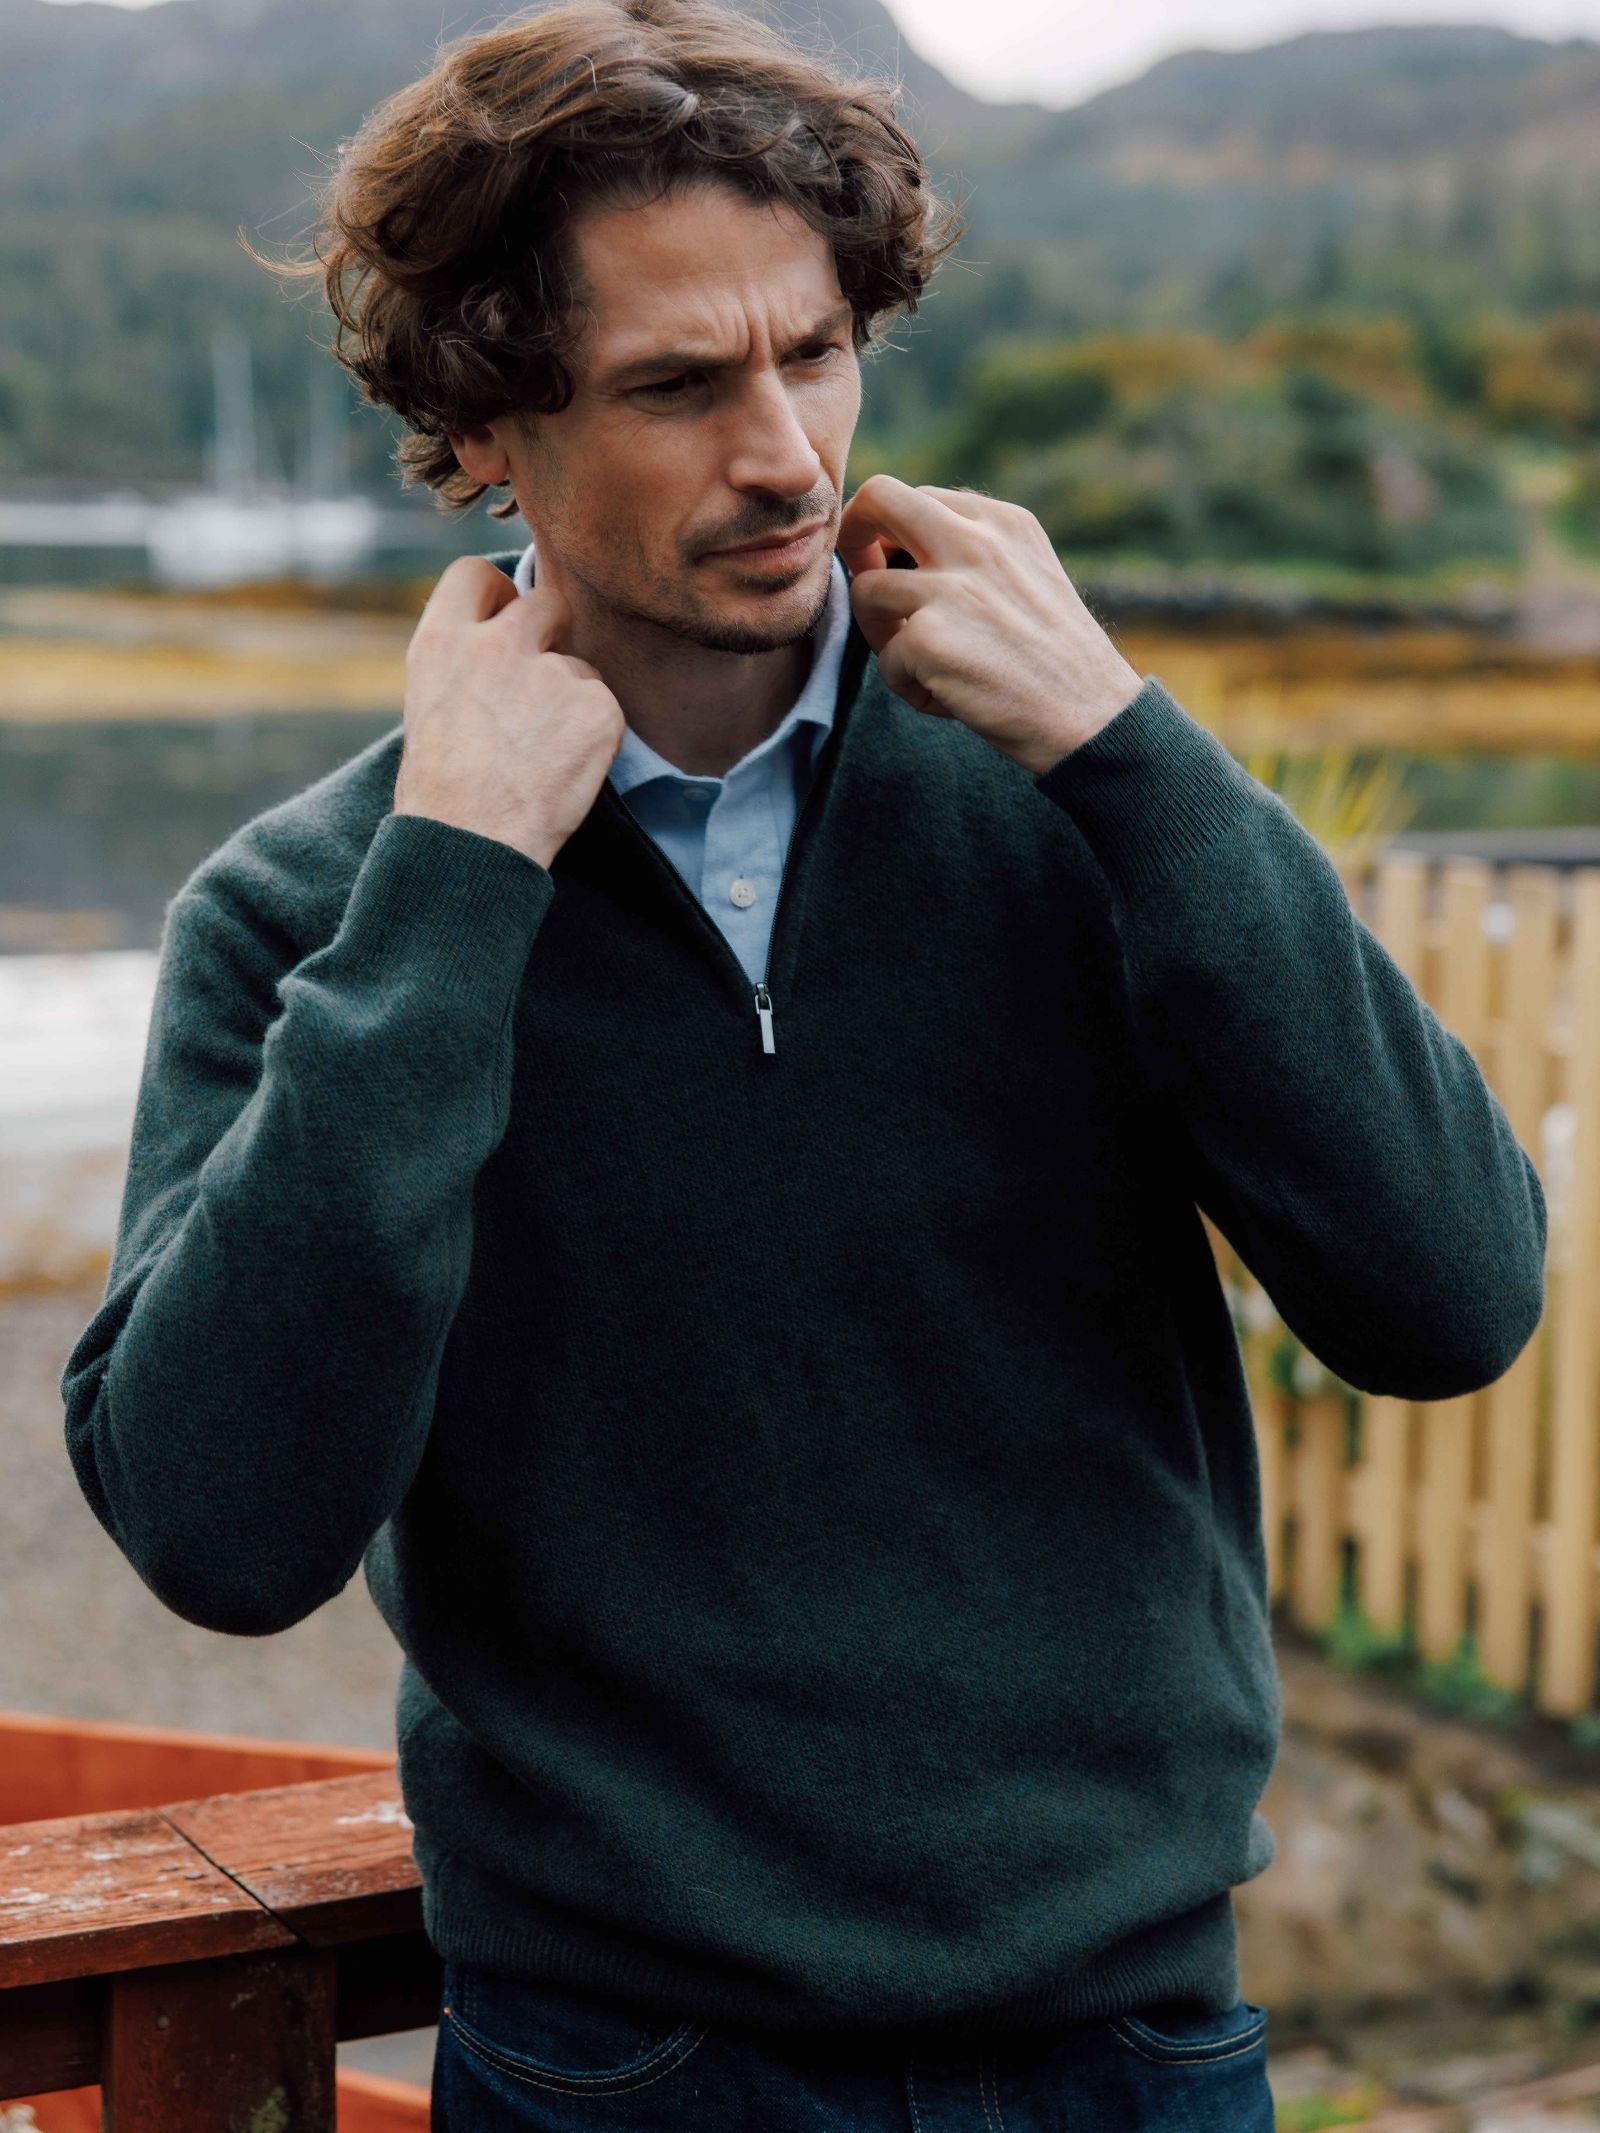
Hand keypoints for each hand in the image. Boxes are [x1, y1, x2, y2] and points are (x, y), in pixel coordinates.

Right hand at [393, 557, 625, 870]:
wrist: (470, 845)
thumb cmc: (441, 794)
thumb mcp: (428, 706)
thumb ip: (464, 663)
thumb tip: (497, 643)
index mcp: (443, 641)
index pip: (476, 573)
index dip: (496, 596)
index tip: (502, 620)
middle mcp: (497, 644)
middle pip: (548, 601)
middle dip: (552, 633)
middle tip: (542, 687)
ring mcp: (551, 672)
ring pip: (581, 666)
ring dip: (572, 700)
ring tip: (543, 753)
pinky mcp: (596, 706)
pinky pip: (606, 708)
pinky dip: (595, 736)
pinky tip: (566, 769)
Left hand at [835, 476, 1143, 773]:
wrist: (1091, 716)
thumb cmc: (1056, 659)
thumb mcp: (1028, 577)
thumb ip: (974, 554)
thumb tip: (898, 552)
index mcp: (1002, 522)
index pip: (918, 498)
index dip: (894, 535)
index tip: (897, 570)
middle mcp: (975, 542)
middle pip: (878, 498)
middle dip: (854, 538)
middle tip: (867, 584)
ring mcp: (950, 587)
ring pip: (866, 589)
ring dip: (879, 633)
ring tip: (919, 666)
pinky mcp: (928, 638)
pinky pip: (886, 658)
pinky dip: (908, 686)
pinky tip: (948, 700)